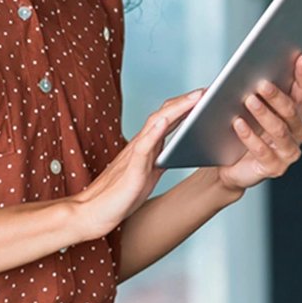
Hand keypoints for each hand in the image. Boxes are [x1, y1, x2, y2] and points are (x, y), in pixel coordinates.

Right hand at [68, 87, 204, 239]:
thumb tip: (181, 149)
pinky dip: (153, 132)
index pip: (168, 119)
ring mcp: (134, 155)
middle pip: (165, 114)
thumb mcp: (148, 174)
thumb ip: (160, 158)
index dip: (187, 106)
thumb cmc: (120, 197)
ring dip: (177, 108)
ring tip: (196, 97)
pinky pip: (142, 148)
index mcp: (146, 146)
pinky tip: (164, 121)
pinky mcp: (130, 171)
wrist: (92, 213)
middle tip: (209, 89)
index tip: (207, 95)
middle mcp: (140, 145)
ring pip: (156, 124)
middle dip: (187, 101)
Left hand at [214, 53, 301, 193]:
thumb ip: (249, 89)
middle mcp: (297, 131)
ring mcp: (289, 151)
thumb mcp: (243, 105)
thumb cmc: (239, 127)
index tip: (300, 57)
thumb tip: (245, 70)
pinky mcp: (275, 168)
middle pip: (291, 110)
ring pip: (280, 130)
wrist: (226, 163)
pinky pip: (264, 151)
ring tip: (248, 100)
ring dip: (264, 114)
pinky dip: (250, 137)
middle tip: (261, 83)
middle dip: (277, 95)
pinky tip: (238, 124)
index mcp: (295, 111)